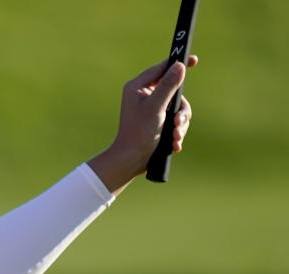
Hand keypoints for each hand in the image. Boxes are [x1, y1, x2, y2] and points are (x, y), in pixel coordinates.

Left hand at [88, 55, 197, 193]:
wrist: (131, 160)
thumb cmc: (139, 133)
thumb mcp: (155, 107)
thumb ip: (168, 86)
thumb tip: (180, 65)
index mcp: (138, 87)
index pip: (161, 69)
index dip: (177, 64)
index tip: (194, 60)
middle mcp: (144, 96)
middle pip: (175, 92)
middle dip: (180, 111)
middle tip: (177, 123)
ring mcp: (152, 109)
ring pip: (178, 108)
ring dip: (180, 125)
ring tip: (175, 138)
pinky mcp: (158, 122)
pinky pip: (176, 121)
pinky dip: (177, 132)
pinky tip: (174, 144)